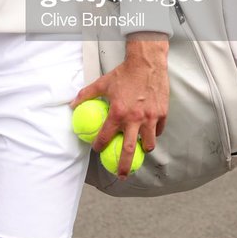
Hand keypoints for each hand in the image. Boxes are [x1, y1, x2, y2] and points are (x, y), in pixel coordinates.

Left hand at [71, 35, 168, 178]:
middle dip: (124, 165)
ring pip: (149, 143)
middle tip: (120, 174)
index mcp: (118, 113)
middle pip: (129, 149)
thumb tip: (73, 104)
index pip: (106, 136)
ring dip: (143, 150)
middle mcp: (135, 118)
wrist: (147, 63)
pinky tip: (150, 134)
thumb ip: (86, 94)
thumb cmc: (124, 73)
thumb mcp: (103, 83)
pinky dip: (154, 134)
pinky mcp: (163, 114)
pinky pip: (159, 130)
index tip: (97, 150)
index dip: (99, 146)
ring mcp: (151, 117)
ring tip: (140, 152)